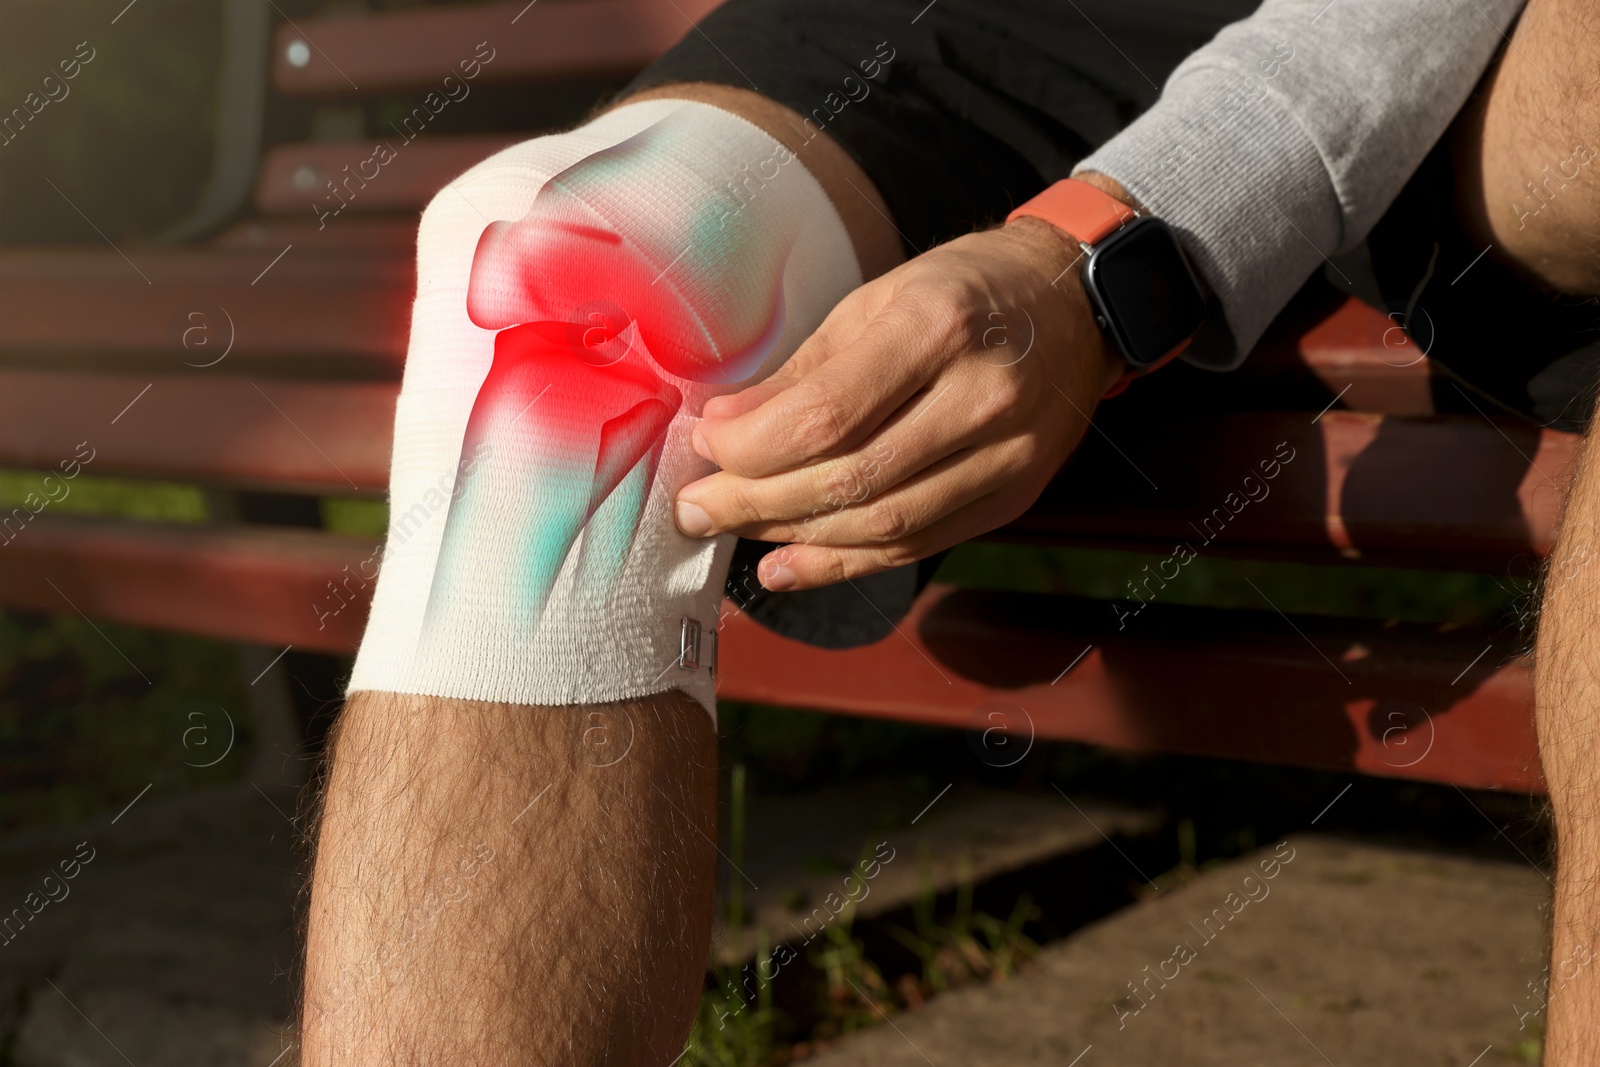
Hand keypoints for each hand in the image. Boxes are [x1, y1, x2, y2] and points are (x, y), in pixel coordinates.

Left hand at [672, 213, 1125, 591]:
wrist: (1074, 305)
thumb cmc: (965, 290)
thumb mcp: (879, 299)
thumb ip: (802, 371)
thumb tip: (722, 428)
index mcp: (938, 327)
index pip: (826, 416)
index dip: (751, 446)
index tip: (704, 447)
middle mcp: (982, 398)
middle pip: (850, 480)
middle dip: (756, 502)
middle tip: (697, 506)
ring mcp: (1008, 457)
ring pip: (882, 525)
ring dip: (793, 537)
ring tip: (733, 530)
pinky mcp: (1013, 498)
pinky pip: (917, 546)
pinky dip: (844, 564)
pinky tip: (787, 565)